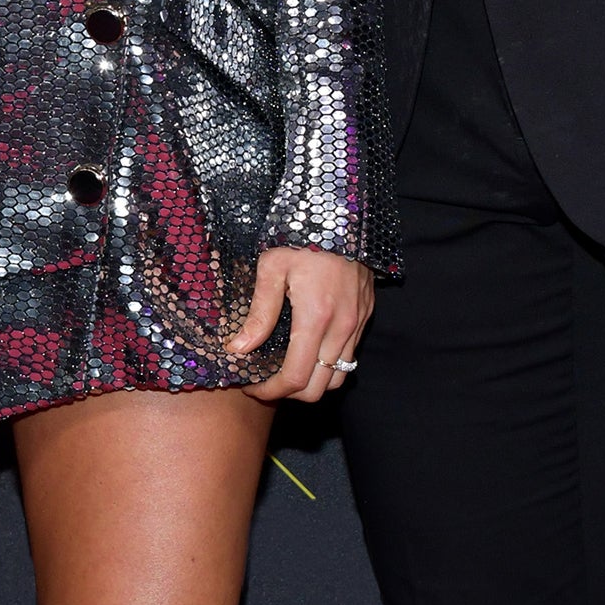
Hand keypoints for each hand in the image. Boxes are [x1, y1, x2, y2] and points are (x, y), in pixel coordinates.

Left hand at [229, 247, 373, 401]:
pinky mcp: (365, 314)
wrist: (343, 210)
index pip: (295, 378)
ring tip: (288, 369)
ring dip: (313, 382)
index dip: (270, 392)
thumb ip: (259, 312)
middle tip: (266, 382)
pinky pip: (349, 355)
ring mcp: (358, 322)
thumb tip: (238, 349)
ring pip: (338, 377)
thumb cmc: (302, 235)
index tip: (251, 387)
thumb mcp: (272, 267)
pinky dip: (329, 365)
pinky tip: (309, 349)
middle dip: (290, 394)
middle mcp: (342, 326)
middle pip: (318, 388)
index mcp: (316, 317)